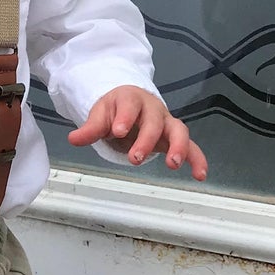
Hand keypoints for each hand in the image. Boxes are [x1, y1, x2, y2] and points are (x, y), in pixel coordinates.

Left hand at [68, 86, 207, 178]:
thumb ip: (90, 128)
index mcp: (132, 99)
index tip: (118, 130)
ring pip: (178, 130)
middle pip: (154, 121)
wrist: (131, 104)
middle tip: (135, 158)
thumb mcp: (100, 115)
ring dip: (178, 147)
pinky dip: (198, 159)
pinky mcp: (176, 138)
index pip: (130, 105)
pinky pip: (191, 147)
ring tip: (173, 164)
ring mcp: (167, 123)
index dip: (125, 117)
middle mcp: (153, 109)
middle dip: (146, 139)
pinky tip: (200, 175)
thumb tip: (73, 139)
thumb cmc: (116, 110)